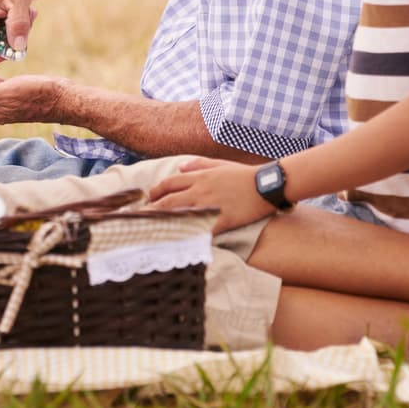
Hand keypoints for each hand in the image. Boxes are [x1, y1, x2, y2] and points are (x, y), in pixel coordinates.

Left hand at [149, 158, 276, 233]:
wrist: (266, 184)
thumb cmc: (244, 175)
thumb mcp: (219, 165)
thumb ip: (198, 164)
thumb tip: (181, 167)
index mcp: (199, 177)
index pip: (169, 183)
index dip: (155, 192)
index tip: (147, 200)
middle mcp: (200, 190)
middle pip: (168, 200)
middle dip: (152, 210)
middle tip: (141, 219)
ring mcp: (209, 205)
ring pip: (179, 215)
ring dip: (163, 223)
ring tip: (150, 232)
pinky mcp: (221, 220)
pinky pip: (200, 229)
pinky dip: (187, 235)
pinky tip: (177, 242)